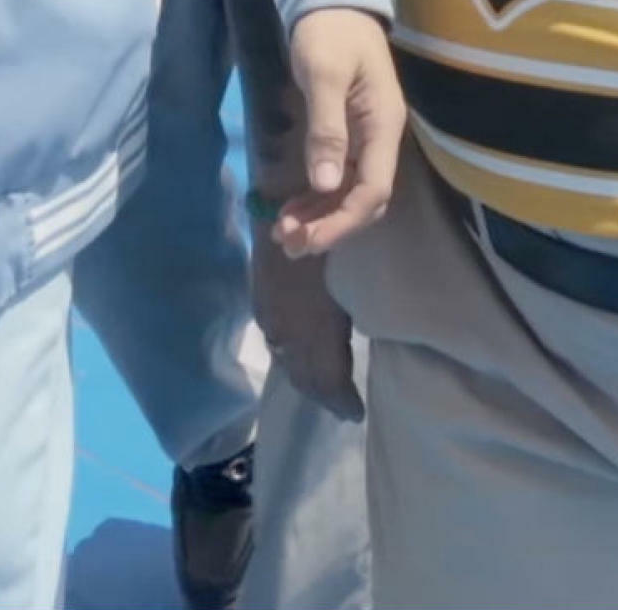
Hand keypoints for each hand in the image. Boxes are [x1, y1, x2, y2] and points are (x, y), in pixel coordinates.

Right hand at [251, 218, 361, 417]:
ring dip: (304, 377)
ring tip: (323, 386)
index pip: (327, 382)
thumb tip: (352, 355)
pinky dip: (289, 357)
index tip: (357, 412)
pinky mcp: (260, 299)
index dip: (342, 401)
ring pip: (286, 361)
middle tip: (342, 406)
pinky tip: (297, 355)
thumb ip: (349, 325)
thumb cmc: (331, 242)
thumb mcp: (351, 286)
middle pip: (304, 377)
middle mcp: (287, 332)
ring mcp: (270, 316)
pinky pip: (274, 341)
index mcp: (313, 333)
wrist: (284, 204)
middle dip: (322, 394)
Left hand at [274, 8, 402, 256]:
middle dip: (329, 226)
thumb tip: (326, 185)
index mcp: (383, 125)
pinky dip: (317, 197)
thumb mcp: (324, 74)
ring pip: (348, 192)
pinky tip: (293, 209)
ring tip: (285, 235)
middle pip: (363, 199)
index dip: (343, 220)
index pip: (373, 190)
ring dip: (321, 216)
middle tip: (289, 243)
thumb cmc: (329, 31)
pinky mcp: (348, 133)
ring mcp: (365, 137)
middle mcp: (380, 138)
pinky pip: (337, 177)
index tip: (308, 237)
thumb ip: (327, 129)